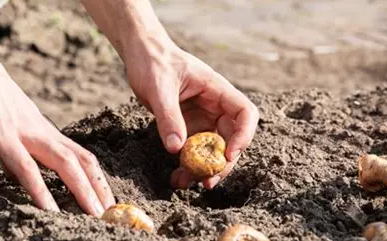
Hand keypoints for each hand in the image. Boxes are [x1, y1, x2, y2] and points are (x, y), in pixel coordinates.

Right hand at [0, 45, 114, 216]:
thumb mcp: (4, 122)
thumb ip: (14, 146)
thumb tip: (19, 169)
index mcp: (42, 129)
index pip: (79, 155)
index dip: (96, 179)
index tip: (106, 199)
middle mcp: (40, 131)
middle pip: (81, 162)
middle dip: (99, 189)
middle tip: (112, 214)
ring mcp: (23, 133)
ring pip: (64, 164)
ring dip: (83, 191)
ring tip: (96, 215)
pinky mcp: (1, 136)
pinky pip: (25, 167)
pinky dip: (40, 190)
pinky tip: (50, 209)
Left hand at [124, 40, 259, 188]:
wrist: (141, 55)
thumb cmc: (153, 62)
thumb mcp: (159, 88)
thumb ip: (168, 117)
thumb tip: (176, 148)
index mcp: (216, 90)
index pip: (244, 113)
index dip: (243, 136)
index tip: (228, 155)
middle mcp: (214, 105)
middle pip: (231, 138)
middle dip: (221, 162)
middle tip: (207, 181)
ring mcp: (202, 117)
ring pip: (211, 148)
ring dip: (202, 168)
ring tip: (184, 182)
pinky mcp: (187, 126)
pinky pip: (193, 149)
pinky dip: (187, 165)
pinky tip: (176, 177)